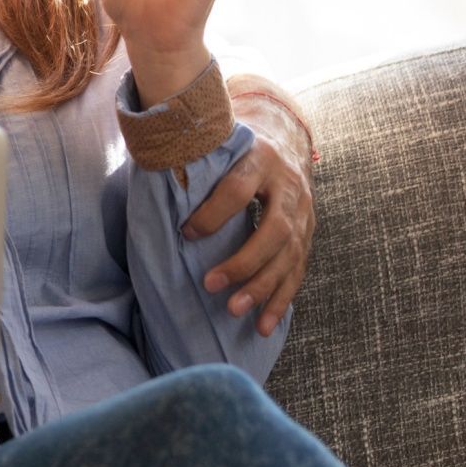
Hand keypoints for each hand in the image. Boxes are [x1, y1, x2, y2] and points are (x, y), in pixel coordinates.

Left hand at [182, 124, 314, 337]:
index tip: (186, 233)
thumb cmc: (237, 148)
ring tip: (234, 310)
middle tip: (210, 285)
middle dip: (244, 262)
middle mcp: (288, 187)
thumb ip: (197, 161)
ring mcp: (304, 213)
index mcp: (260, 159)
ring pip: (289, 256)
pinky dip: (279, 300)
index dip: (213, 213)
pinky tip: (263, 325)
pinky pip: (297, 271)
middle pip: (274, 230)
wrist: (285, 142)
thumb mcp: (221, 144)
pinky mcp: (308, 235)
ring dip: (262, 287)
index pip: (238, 189)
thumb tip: (157, 185)